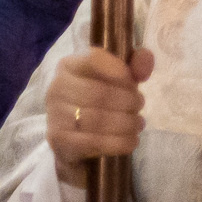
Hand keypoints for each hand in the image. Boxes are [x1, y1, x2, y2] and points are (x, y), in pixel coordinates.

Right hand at [47, 46, 154, 167]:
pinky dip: (120, 142)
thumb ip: (134, 64)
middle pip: (99, 93)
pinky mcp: (60, 141)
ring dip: (127, 123)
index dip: (119, 70)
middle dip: (128, 100)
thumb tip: (146, 59)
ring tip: (138, 123)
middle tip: (139, 105)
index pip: (94, 59)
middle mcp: (57, 87)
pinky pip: (94, 142)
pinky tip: (132, 140)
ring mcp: (55, 115)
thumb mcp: (116, 78)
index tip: (133, 81)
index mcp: (69, 65)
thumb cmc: (97, 99)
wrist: (73, 137)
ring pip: (98, 119)